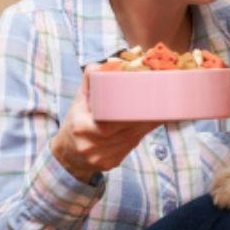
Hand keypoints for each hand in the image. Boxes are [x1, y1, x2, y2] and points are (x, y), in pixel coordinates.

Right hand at [51, 64, 159, 182]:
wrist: (67, 154)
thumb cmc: (76, 121)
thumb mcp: (79, 100)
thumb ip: (91, 80)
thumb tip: (105, 64)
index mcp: (83, 127)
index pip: (115, 119)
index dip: (136, 112)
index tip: (151, 102)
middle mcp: (91, 145)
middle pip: (128, 130)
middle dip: (146, 118)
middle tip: (162, 105)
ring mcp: (101, 158)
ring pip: (132, 139)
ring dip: (146, 127)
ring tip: (158, 114)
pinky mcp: (109, 165)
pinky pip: (130, 148)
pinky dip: (139, 137)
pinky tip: (145, 128)